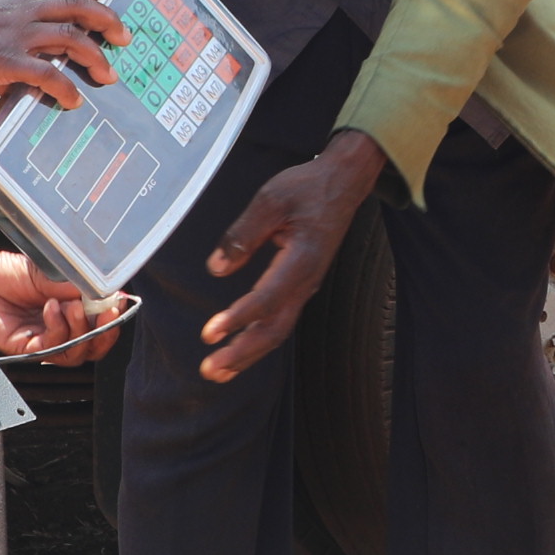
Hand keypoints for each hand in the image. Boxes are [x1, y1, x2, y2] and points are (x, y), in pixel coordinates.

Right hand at [0, 0, 129, 108]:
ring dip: (94, 57)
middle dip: (107, 20)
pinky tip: (72, 100)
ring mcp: (10, 36)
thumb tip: (40, 66)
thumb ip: (17, 41)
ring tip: (106, 76)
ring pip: (68, 37)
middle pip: (76, 6)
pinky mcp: (0, 62)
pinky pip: (45, 73)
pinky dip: (65, 88)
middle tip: (124, 38)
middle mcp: (17, 15)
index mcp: (15, 5)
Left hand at [0, 247, 124, 364]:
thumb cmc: (3, 271)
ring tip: (73, 307)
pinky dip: (57, 329)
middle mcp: (59, 327)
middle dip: (106, 331)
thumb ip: (74, 284)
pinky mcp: (26, 349)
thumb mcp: (47, 272)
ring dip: (81, 330)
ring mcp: (44, 340)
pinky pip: (52, 349)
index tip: (120, 302)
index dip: (113, 317)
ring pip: (77, 352)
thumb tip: (105, 291)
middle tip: (108, 312)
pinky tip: (51, 309)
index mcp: (69, 307)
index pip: (100, 322)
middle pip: (93, 345)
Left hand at [198, 131, 384, 383]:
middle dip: (241, 353)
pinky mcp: (300, 285)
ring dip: (248, 354)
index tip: (210, 333)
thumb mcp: (272, 200)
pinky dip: (258, 339)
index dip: (238, 318)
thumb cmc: (310, 188)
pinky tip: (239, 348)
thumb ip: (243, 234)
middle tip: (210, 369)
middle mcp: (306, 281)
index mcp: (302, 260)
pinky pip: (280, 319)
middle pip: (274, 329)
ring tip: (218, 371)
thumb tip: (218, 267)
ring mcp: (305, 286)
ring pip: (278, 330)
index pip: (266, 299)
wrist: (344, 183)